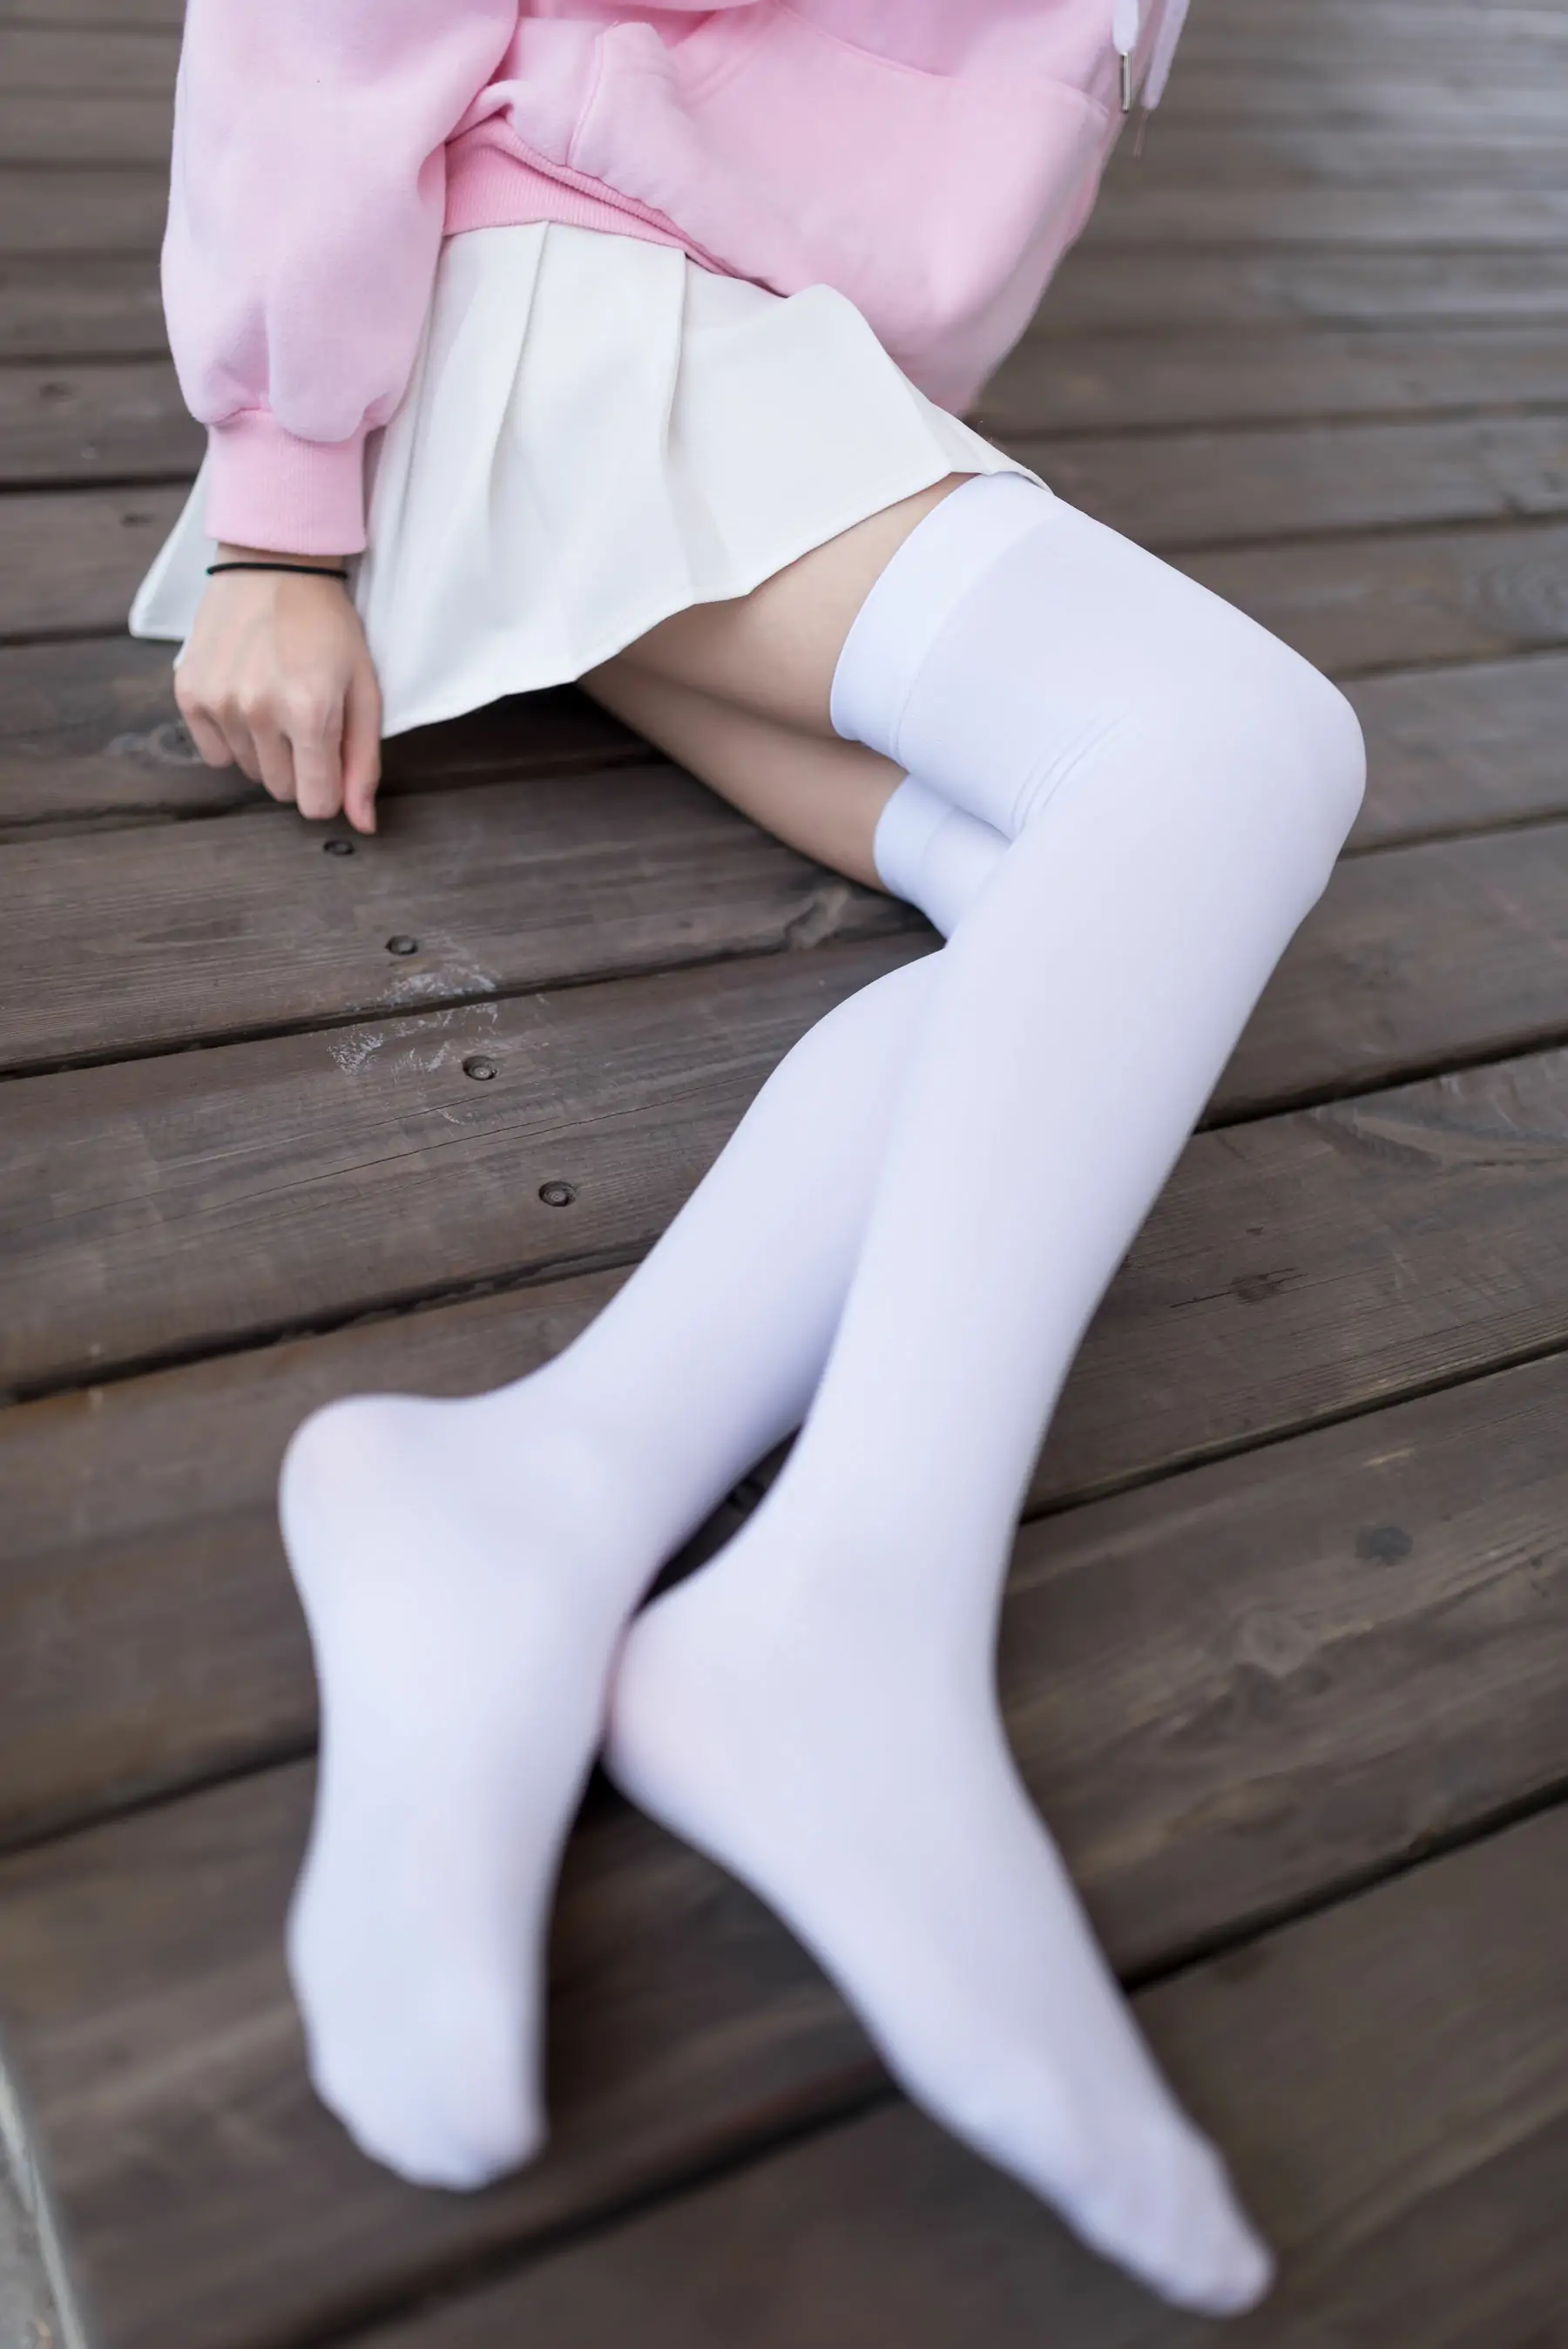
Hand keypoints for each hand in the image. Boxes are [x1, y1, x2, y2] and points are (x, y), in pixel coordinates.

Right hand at [175, 544, 383, 832]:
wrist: (273, 564)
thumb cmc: (327, 627)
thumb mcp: (364, 690)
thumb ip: (363, 762)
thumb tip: (362, 824)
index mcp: (310, 714)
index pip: (314, 803)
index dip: (327, 788)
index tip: (329, 761)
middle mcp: (259, 712)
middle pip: (281, 790)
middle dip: (298, 766)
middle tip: (303, 718)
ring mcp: (219, 702)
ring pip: (248, 771)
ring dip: (265, 748)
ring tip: (274, 697)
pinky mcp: (188, 692)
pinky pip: (213, 753)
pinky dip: (231, 736)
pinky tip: (244, 696)